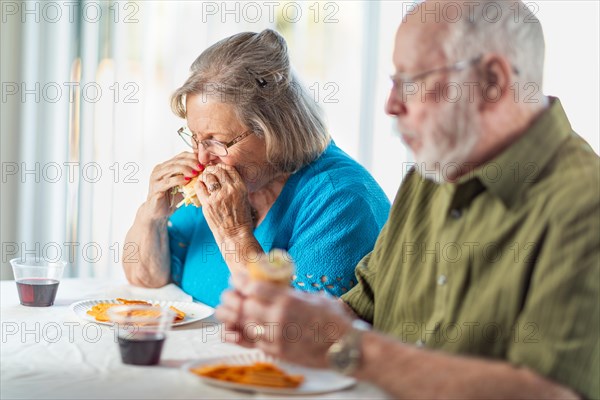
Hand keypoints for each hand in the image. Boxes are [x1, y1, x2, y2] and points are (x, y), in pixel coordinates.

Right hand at [145, 152, 201, 219]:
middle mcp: (159, 169)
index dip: (192, 156)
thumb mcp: (183, 186)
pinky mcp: (155, 188)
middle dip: (190, 162)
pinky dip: (178, 180)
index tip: (204, 161)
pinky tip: (187, 181)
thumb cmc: (171, 198)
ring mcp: (156, 178)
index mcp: (166, 166)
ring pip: (171, 168)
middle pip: (176, 160)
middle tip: (201, 166)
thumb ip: (191, 177)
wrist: (158, 213)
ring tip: (195, 173)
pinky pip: (167, 181)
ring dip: (185, 169)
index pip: (180, 156)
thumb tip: (206, 171)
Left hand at [195, 164, 253, 241]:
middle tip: (209, 173)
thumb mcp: (244, 199)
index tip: (218, 170)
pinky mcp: (207, 204)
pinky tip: (201, 187)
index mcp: (240, 187)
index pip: (229, 168)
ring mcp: (218, 197)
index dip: (221, 167)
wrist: (235, 235)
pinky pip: (199, 187)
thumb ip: (235, 187)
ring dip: (204, 176)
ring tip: (204, 180)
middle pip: (217, 170)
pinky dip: (199, 185)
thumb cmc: (241, 218)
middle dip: (211, 170)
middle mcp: (230, 190)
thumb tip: (223, 176)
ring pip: (207, 176)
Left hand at [216, 273, 353, 368]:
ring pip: (244, 325)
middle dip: (231, 298)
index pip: (255, 287)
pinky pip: (252, 343)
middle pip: (244, 306)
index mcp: (288, 300)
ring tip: (222, 311)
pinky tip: (229, 332)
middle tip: (226, 294)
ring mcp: (277, 337)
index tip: (235, 277)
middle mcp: (279, 318)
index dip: (241, 281)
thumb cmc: (334, 320)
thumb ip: (293, 294)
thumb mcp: (314, 298)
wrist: (345, 347)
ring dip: (230, 317)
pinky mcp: (277, 352)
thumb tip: (280, 289)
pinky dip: (238, 336)